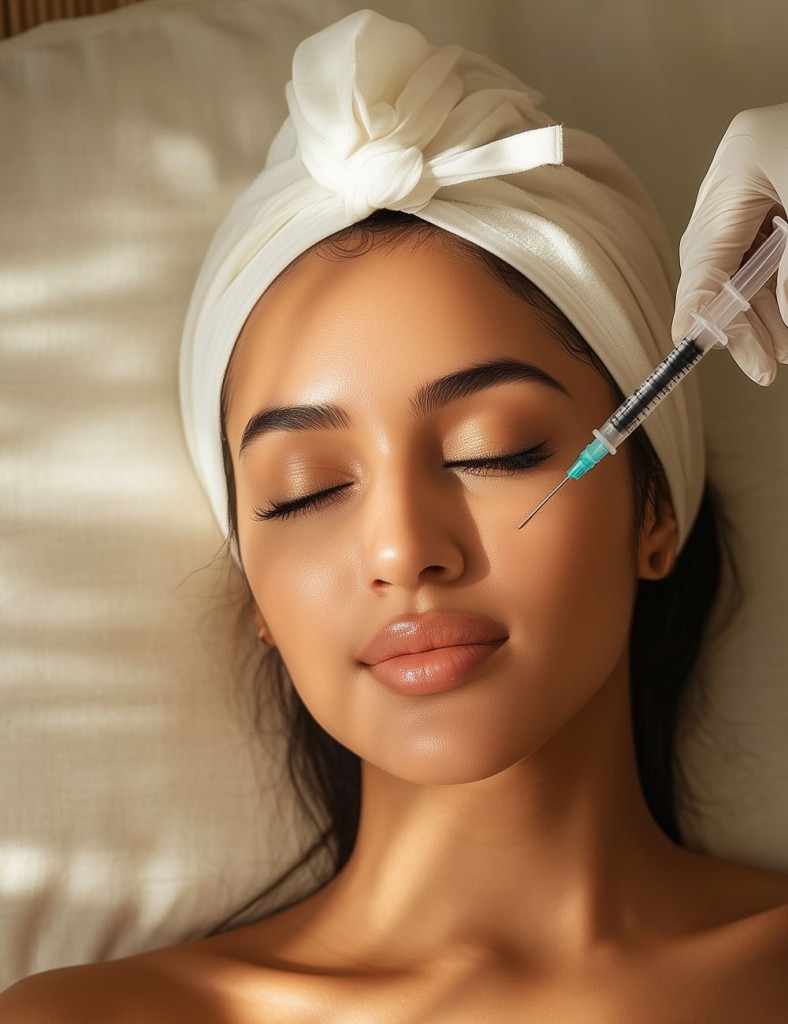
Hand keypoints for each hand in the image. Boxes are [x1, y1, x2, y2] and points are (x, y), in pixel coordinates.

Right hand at [672, 104, 787, 384]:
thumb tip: (784, 321)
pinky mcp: (778, 191)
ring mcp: (756, 181)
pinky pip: (763, 250)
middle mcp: (736, 175)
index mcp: (738, 166)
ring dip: (761, 310)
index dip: (701, 309)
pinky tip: (785, 320)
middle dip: (738, 317)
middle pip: (717, 263)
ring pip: (741, 262)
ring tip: (781, 352)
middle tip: (761, 364)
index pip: (704, 255)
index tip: (696, 350)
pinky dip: (775, 287)